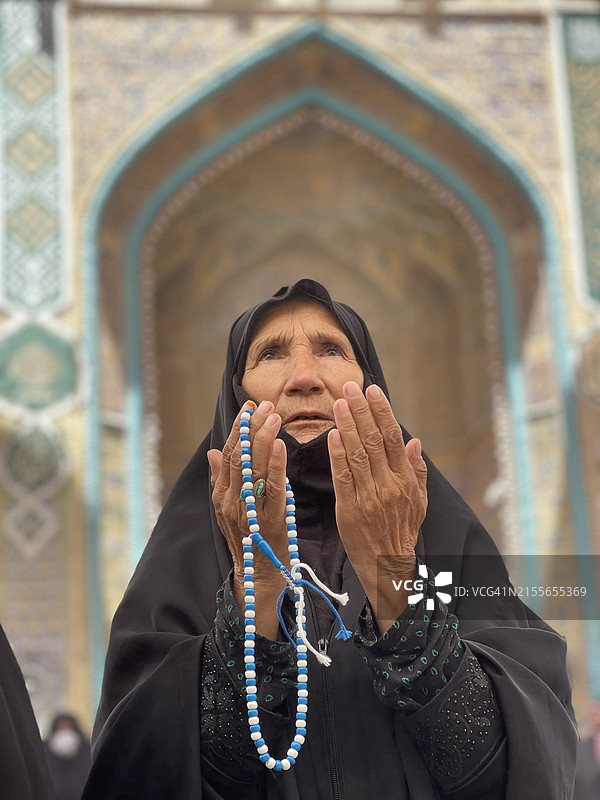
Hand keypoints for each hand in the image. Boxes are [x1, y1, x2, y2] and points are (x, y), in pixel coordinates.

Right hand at [207, 401, 288, 607]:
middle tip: (265, 405)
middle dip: (251, 428)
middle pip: (239, 457)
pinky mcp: (269, 521)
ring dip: (263, 439)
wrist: (259, 579)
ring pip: (253, 468)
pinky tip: (280, 445)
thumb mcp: (230, 510)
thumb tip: (212, 452)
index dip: (238, 429)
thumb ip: (222, 481)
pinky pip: (271, 489)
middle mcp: (230, 502)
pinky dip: (275, 465)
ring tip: (274, 416)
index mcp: (222, 496)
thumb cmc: (250, 540)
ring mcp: (248, 512)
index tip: (250, 407)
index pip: (228, 454)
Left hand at [327, 382, 427, 627]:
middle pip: (374, 440)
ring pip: (357, 454)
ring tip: (339, 403)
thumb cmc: (402, 530)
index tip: (373, 391)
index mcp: (406, 480)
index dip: (382, 412)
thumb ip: (416, 470)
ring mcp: (369, 497)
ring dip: (347, 426)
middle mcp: (389, 485)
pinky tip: (333, 434)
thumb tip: (415, 441)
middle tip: (350, 387)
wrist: (388, 566)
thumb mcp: (419, 501)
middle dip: (361, 411)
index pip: (393, 438)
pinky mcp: (349, 509)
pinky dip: (337, 454)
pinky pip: (343, 477)